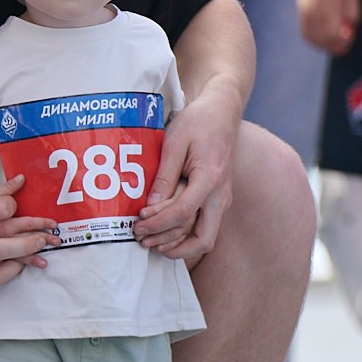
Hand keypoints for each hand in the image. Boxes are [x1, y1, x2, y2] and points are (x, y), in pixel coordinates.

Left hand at [134, 81, 240, 261]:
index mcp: (210, 178)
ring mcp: (222, 199)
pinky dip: (184, 235)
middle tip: (145, 242)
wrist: (222, 112)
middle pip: (203, 239)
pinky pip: (203, 225)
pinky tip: (164, 233)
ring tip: (150, 241)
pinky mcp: (217, 200)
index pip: (184, 213)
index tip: (138, 222)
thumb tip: (150, 207)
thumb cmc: (199, 122)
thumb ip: (164, 176)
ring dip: (178, 244)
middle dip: (173, 248)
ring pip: (205, 237)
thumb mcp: (175, 142)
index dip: (158, 222)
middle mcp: (220, 195)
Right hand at [296, 0, 360, 54]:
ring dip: (323, 45)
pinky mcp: (302, 12)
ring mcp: (306, 14)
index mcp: (330, 9)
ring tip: (332, 43)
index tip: (350, 38)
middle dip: (335, 46)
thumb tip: (349, 31)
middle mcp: (316, 14)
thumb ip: (353, 14)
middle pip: (323, 40)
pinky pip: (305, 32)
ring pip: (312, 38)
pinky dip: (313, 40)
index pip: (334, 35)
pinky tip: (321, 39)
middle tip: (344, 45)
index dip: (343, 42)